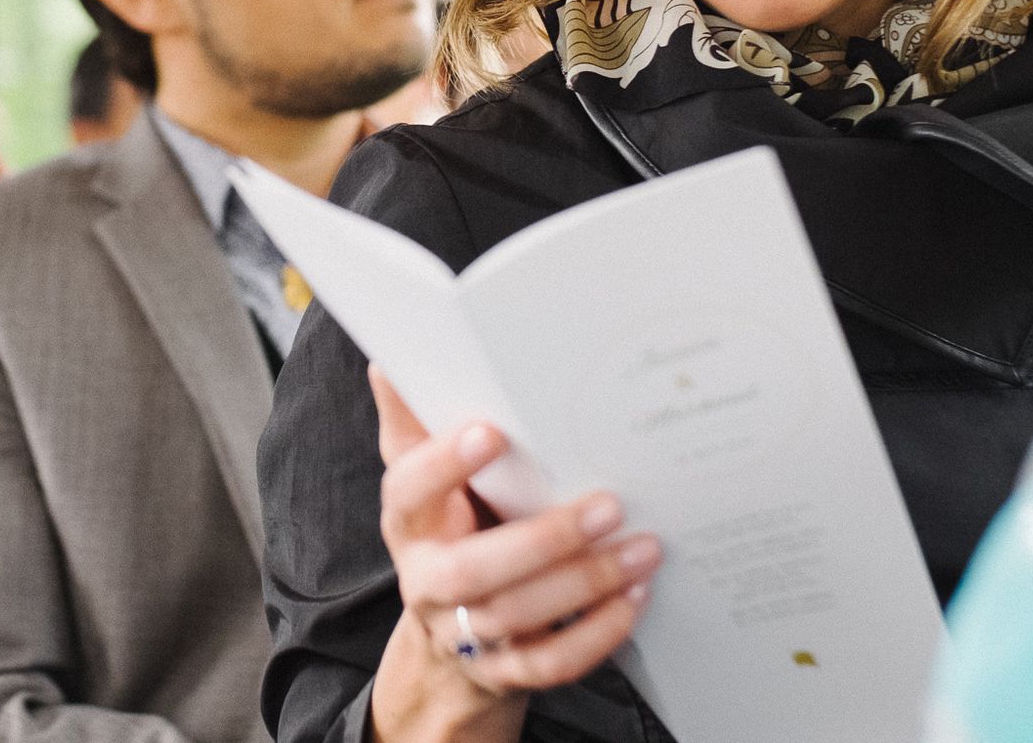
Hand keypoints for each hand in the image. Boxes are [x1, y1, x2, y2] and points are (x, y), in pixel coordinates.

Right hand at [366, 366, 660, 740]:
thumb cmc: (449, 530)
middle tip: (609, 504)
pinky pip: (548, 664)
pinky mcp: (502, 671)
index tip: (491, 431)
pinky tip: (634, 597)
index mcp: (408, 522)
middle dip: (544, 540)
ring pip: (517, 617)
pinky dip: (595, 633)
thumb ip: (414, 421)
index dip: (444, 465)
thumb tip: (388, 360)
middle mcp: (426, 581)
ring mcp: (462, 632)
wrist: (446, 637)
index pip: (411, 491)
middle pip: (472, 571)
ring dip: (586, 582)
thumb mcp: (425, 478)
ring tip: (644, 548)